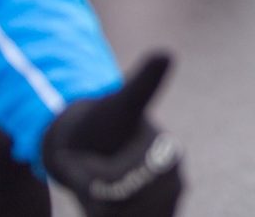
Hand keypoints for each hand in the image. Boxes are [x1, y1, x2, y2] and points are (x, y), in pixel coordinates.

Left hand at [42, 54, 181, 216]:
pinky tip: (98, 202)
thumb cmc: (105, 122)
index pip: (116, 181)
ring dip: (96, 207)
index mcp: (169, 155)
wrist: (93, 145)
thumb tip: (166, 53)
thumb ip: (143, 83)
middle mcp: (174, 185)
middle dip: (92, 192)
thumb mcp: (121, 103)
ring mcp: (164, 207)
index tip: (80, 159)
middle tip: (81, 172)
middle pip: (117, 207)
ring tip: (89, 185)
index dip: (91, 174)